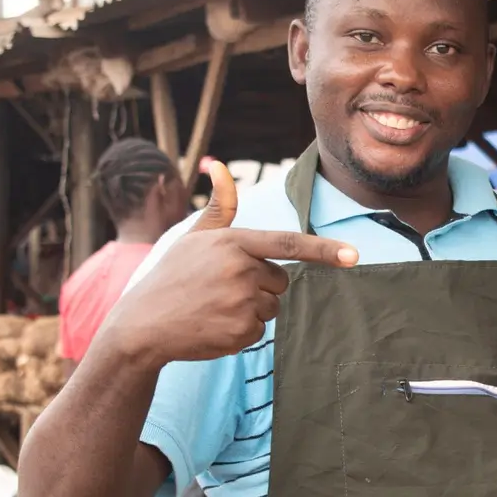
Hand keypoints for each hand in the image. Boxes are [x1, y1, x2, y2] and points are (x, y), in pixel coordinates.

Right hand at [108, 161, 358, 364]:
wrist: (143, 325)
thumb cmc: (172, 277)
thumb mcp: (193, 237)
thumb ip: (219, 207)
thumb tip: (218, 164)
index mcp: (233, 242)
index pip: (288, 243)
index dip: (324, 250)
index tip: (353, 255)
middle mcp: (241, 270)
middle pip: (280, 280)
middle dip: (260, 286)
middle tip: (221, 289)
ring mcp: (242, 302)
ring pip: (272, 307)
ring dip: (251, 310)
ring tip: (214, 307)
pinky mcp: (241, 332)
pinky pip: (260, 331)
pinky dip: (241, 332)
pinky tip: (214, 326)